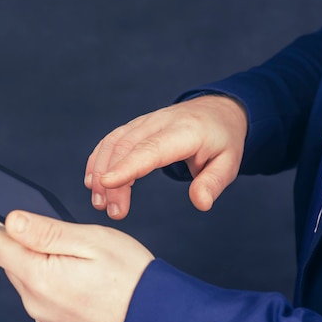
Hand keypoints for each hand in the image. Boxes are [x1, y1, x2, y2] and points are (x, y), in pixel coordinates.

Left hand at [0, 211, 153, 321]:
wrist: (156, 315)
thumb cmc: (131, 277)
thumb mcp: (90, 241)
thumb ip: (46, 231)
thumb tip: (11, 220)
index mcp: (41, 277)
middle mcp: (36, 302)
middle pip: (10, 260)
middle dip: (13, 239)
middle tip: (32, 222)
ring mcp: (44, 316)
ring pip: (25, 276)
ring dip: (34, 259)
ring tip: (67, 251)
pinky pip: (39, 293)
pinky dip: (45, 277)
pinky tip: (70, 272)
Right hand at [84, 95, 247, 217]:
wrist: (216, 111)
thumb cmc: (222, 140)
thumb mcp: (229, 163)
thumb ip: (213, 183)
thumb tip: (201, 203)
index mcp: (185, 132)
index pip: (150, 149)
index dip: (127, 166)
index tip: (106, 183)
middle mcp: (159, 123)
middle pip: (125, 148)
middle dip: (111, 180)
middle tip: (112, 211)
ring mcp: (144, 122)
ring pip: (113, 143)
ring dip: (100, 172)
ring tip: (100, 202)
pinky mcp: (134, 126)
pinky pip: (110, 140)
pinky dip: (98, 160)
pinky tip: (93, 182)